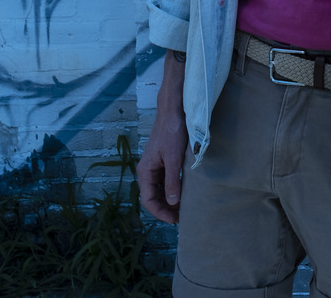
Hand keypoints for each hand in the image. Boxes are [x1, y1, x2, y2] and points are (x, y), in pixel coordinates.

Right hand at [138, 50, 188, 223]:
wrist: (173, 111)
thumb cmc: (171, 132)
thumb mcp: (173, 158)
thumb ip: (172, 181)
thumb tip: (173, 203)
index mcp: (145, 171)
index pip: (148, 201)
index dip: (161, 213)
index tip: (175, 221)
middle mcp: (148, 170)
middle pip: (154, 197)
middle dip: (166, 209)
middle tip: (182, 219)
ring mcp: (156, 166)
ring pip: (161, 190)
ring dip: (170, 201)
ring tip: (184, 210)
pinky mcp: (164, 161)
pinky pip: (167, 181)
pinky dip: (174, 189)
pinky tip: (185, 194)